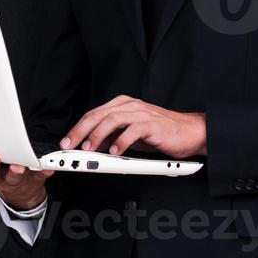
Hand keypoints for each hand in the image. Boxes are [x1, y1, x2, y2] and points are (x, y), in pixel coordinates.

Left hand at [61, 95, 205, 157]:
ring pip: (111, 120)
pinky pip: (132, 131)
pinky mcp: (152, 124)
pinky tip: (114, 152)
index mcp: (122, 105)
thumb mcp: (131, 135)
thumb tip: (93, 146)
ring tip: (89, 149)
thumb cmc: (161, 133)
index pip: (93, 114)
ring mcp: (140, 113)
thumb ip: (114, 137)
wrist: (190, 132)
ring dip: (97, 136)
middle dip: (80, 131)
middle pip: (97, 115)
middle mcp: (129, 105)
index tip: (67, 142)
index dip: (78, 128)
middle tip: (70, 146)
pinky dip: (121, 142)